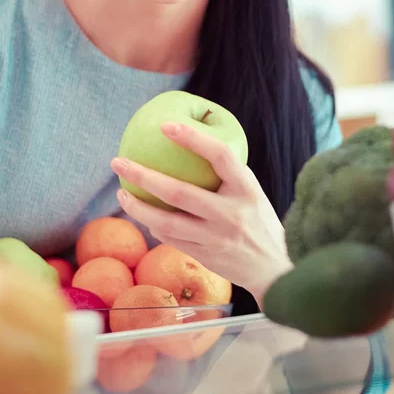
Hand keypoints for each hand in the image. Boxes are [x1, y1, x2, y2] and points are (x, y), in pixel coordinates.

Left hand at [111, 122, 292, 303]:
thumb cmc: (258, 220)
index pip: (219, 156)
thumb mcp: (250, 191)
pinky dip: (154, 226)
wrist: (275, 267)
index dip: (192, 138)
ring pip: (166, 223)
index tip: (165, 126)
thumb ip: (225, 175)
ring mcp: (216, 238)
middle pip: (178, 193)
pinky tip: (144, 215)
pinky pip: (171, 239)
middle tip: (118, 163)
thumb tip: (187, 145)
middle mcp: (231, 214)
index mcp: (247, 189)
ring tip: (121, 194)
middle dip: (142, 176)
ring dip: (138, 208)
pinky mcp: (206, 257)